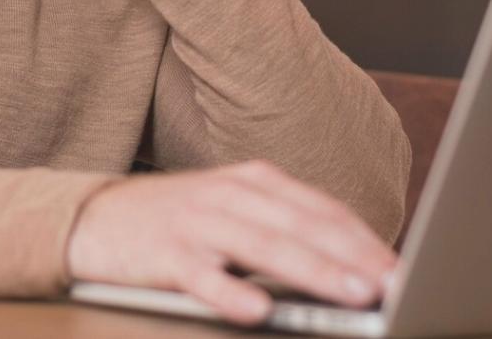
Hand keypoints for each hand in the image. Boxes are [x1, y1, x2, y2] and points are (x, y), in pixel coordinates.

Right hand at [66, 160, 397, 325]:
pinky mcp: (164, 254)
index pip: (320, 209)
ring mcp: (197, 222)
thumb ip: (283, 228)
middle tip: (391, 283)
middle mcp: (230, 195)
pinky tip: (256, 311)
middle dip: (352, 256)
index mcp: (254, 181)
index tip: (398, 268)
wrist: (93, 217)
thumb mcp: (232, 210)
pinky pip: (202, 276)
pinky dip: (231, 293)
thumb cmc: (177, 221)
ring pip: (264, 247)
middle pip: (302, 225)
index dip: (363, 238)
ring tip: (351, 294)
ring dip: (312, 271)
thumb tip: (349, 263)